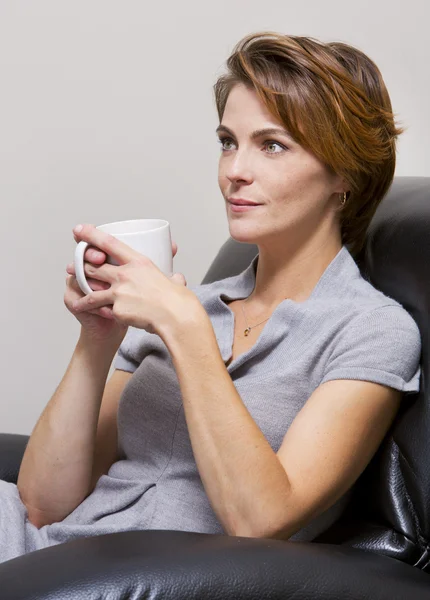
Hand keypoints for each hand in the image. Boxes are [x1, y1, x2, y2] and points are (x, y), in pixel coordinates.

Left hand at [69, 224, 199, 337]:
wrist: (176, 318)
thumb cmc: (178, 301)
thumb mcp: (175, 281)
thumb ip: (172, 278)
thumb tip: (177, 278)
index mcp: (139, 262)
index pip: (109, 243)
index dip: (91, 235)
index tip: (79, 230)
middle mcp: (125, 275)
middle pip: (94, 267)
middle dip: (81, 268)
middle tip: (73, 267)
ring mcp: (118, 292)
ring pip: (92, 292)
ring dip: (83, 296)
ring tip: (78, 300)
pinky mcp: (116, 310)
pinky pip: (106, 312)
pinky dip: (103, 316)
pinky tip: (102, 321)